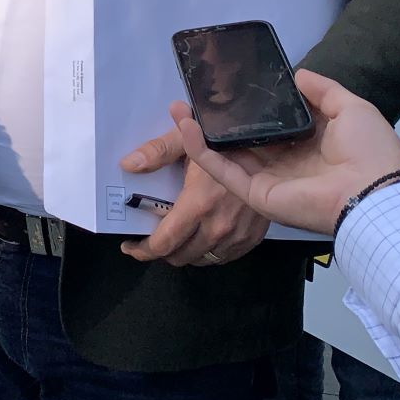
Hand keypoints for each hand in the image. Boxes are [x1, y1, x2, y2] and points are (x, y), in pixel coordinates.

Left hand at [115, 136, 269, 265]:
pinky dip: (208, 252)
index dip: (143, 250)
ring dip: (185, 253)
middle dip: (161, 252)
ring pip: (202, 260)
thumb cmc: (224, 141)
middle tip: (152, 239)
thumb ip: (157, 151)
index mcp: (198, 205)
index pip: (164, 243)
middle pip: (180, 256)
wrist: (271, 148)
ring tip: (176, 239)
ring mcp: (238, 235)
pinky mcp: (253, 238)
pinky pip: (223, 257)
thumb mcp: (187, 139)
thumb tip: (128, 164)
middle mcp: (218, 227)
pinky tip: (201, 238)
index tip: (129, 247)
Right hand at [167, 70, 399, 234]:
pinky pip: (224, 171)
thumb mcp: (350, 108)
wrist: (375, 191)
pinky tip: (187, 127)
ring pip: (224, 155)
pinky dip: (202, 152)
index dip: (245, 109)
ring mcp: (266, 179)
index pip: (267, 127)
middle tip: (192, 97)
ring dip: (199, 133)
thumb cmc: (368, 150)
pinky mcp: (256, 193)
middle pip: (239, 140)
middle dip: (215, 120)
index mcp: (305, 144)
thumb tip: (298, 73)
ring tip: (178, 108)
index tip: (225, 90)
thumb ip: (323, 90)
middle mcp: (283, 162)